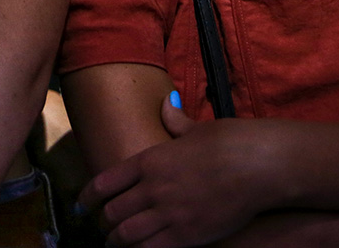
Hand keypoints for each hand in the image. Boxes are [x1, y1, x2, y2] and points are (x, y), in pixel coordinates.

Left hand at [80, 92, 284, 246]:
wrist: (258, 165)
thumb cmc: (230, 143)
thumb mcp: (196, 128)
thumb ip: (175, 122)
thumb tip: (166, 104)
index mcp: (150, 160)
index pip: (105, 182)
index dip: (88, 198)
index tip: (80, 206)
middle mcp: (153, 187)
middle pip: (113, 211)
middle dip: (103, 222)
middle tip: (101, 227)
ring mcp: (169, 213)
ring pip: (126, 234)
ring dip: (116, 241)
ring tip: (113, 244)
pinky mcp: (187, 235)